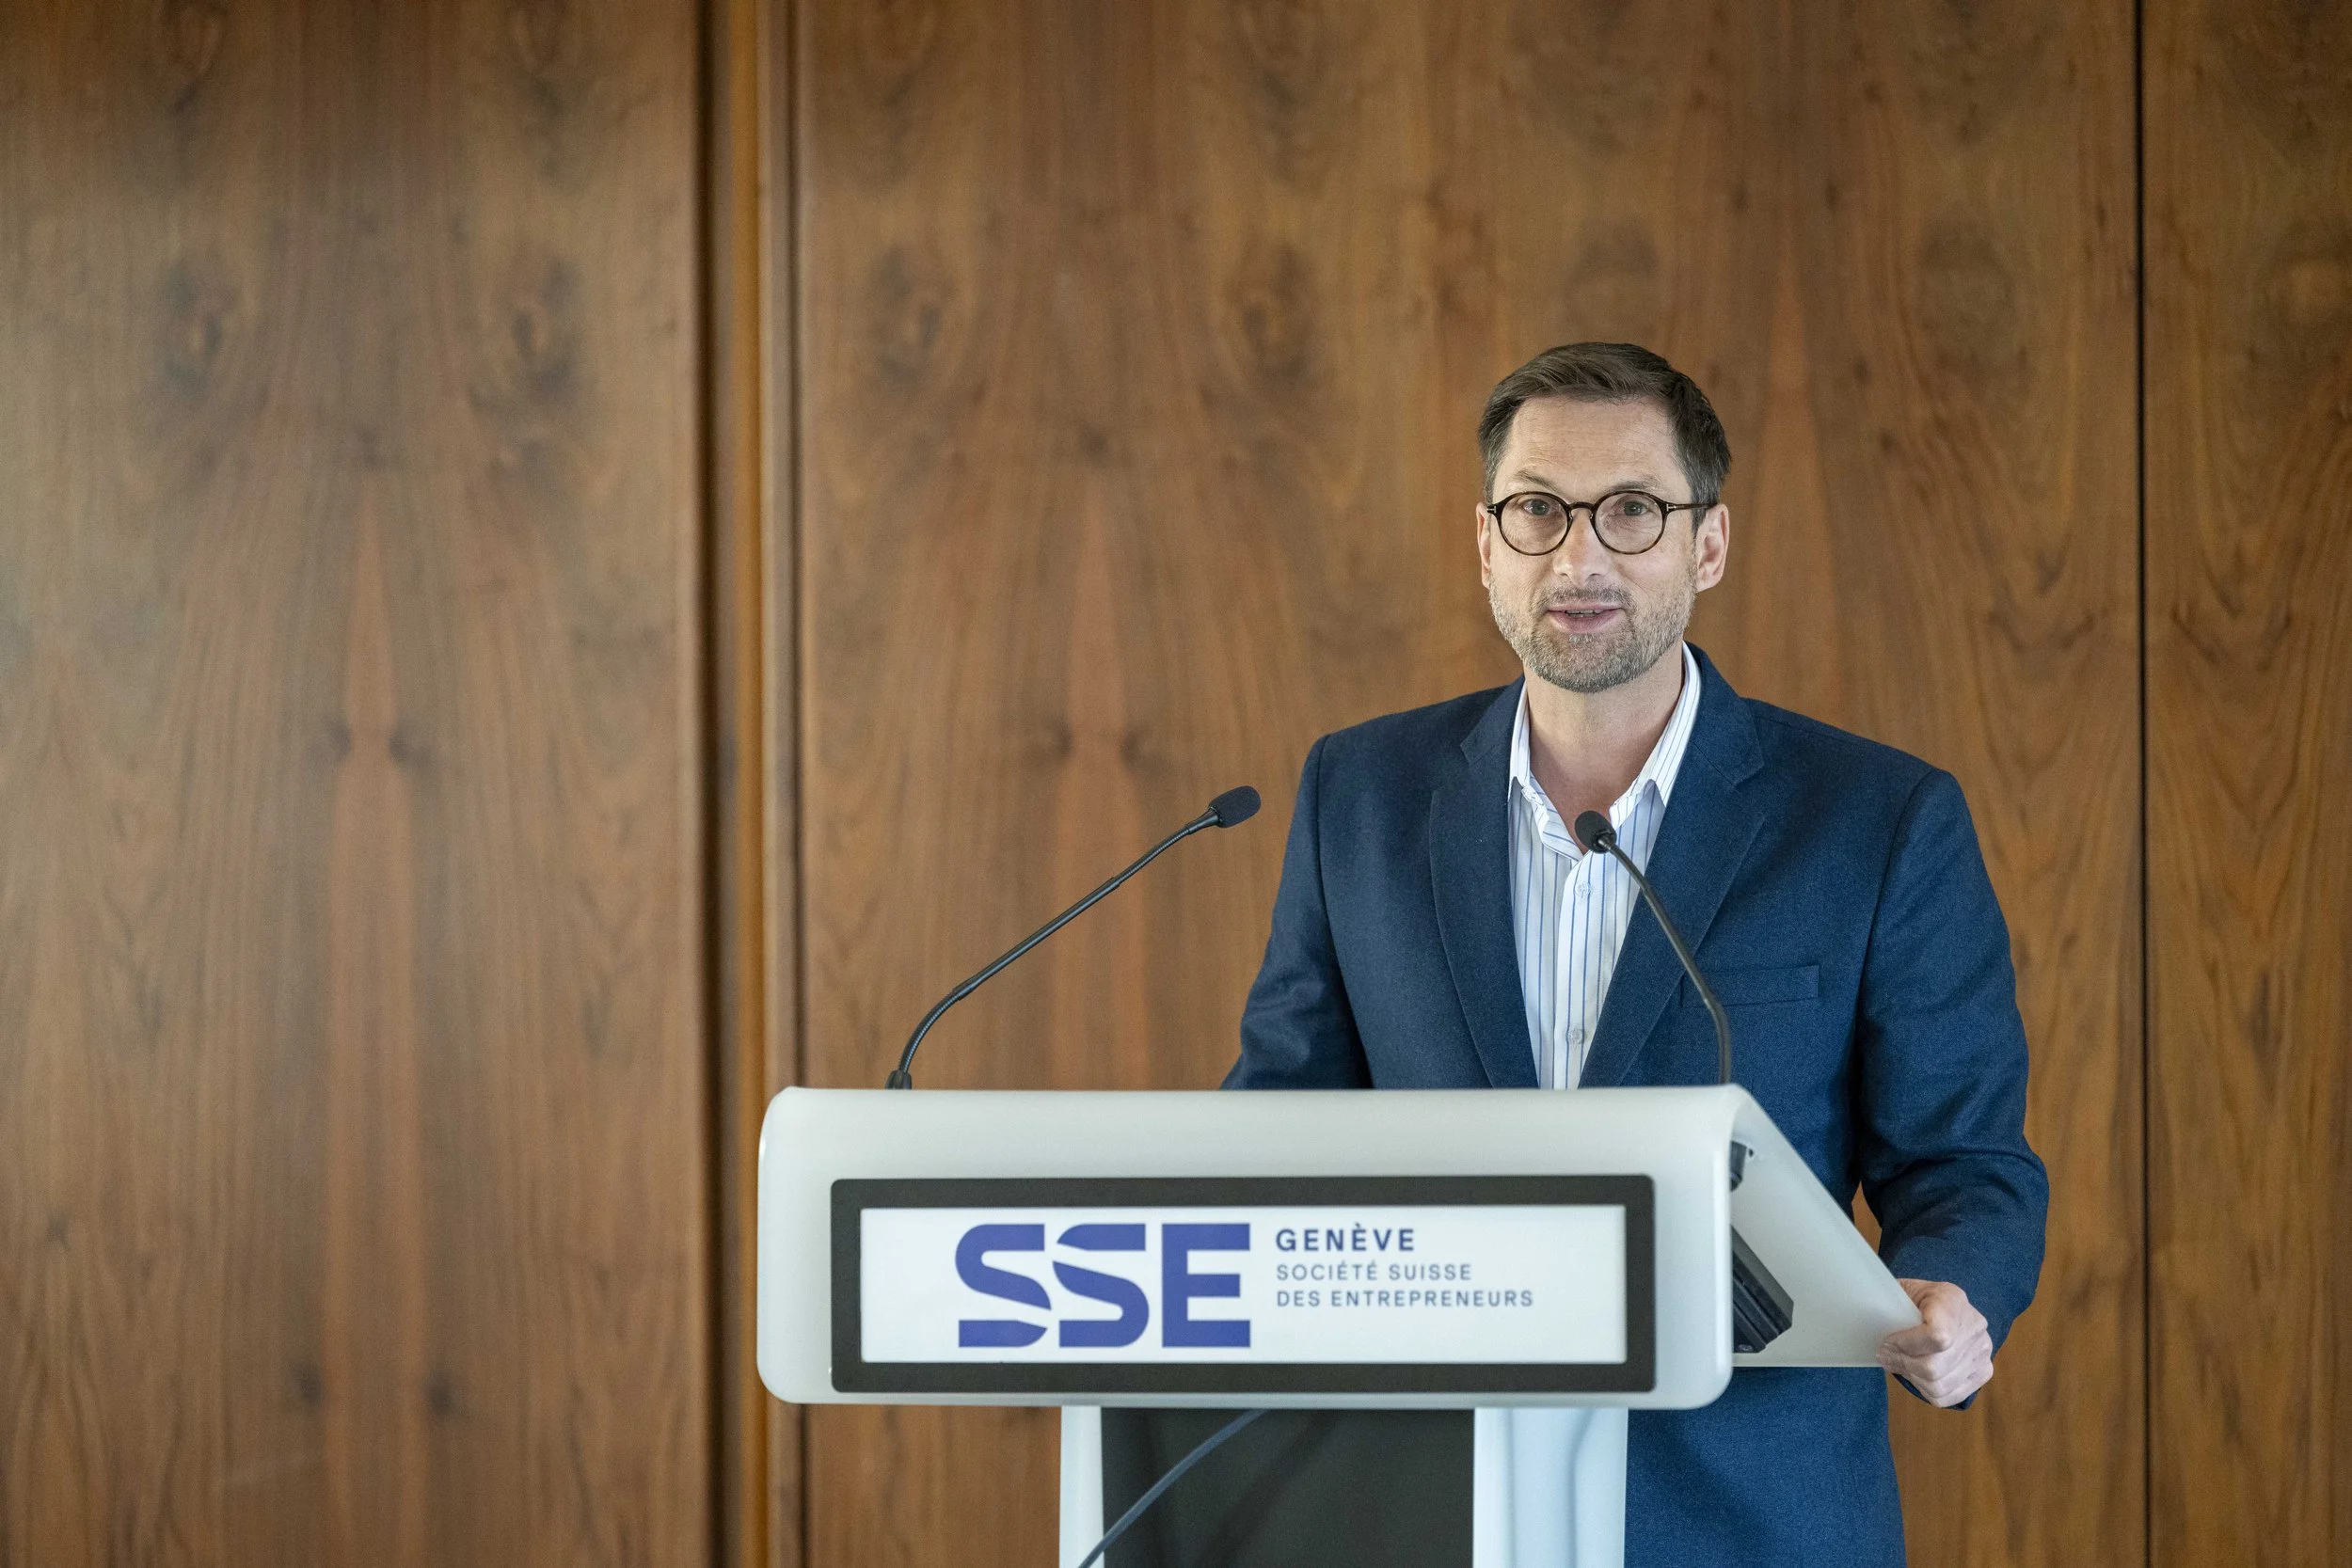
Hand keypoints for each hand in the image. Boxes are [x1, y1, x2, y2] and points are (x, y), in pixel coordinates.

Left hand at [1876, 1279, 1993, 1406]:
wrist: (1944, 1304)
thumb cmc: (1913, 1298)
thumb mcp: (1898, 1291)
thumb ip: (1886, 1307)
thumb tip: (1869, 1329)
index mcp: (1952, 1299)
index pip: (1937, 1336)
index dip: (1906, 1345)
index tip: (1886, 1342)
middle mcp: (1974, 1326)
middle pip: (1935, 1367)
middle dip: (1903, 1364)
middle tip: (1885, 1356)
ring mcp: (1982, 1351)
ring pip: (1940, 1386)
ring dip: (1912, 1379)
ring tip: (1900, 1364)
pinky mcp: (1983, 1371)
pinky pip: (1949, 1396)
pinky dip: (1926, 1390)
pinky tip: (1916, 1374)